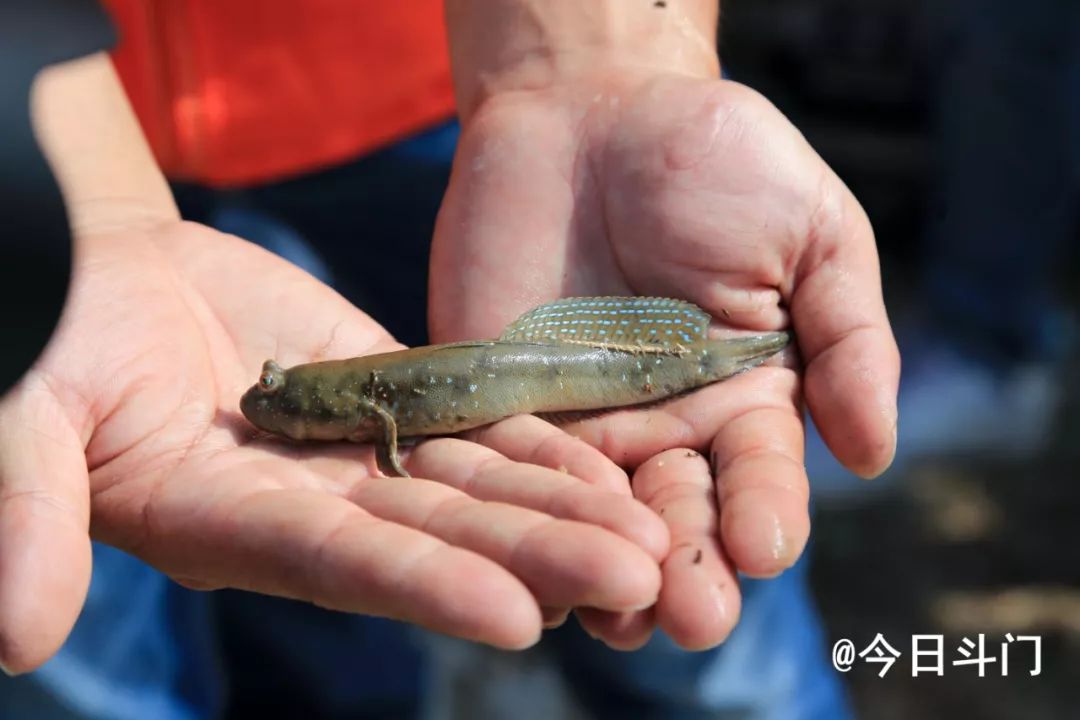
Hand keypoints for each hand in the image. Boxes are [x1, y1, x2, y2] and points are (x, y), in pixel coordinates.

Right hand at [0, 216, 668, 673]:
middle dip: (536, 558)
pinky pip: (473, 423)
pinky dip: (538, 444)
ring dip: (563, 510)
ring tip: (651, 535)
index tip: (517, 617)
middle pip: (440, 538)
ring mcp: (359, 455)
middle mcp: (314, 508)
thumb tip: (15, 635)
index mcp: (232, 526)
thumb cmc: (53, 345)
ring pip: (475, 488)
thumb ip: (32, 512)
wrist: (106, 277)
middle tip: (637, 580)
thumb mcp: (29, 422)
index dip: (428, 588)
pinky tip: (610, 462)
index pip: (344, 566)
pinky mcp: (388, 396)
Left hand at [430, 72, 898, 648]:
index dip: (764, 510)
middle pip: (676, 512)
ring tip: (616, 614)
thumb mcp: (810, 230)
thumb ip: (846, 338)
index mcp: (745, 395)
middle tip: (692, 615)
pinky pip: (504, 461)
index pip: (759, 472)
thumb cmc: (715, 158)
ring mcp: (578, 418)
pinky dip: (513, 507)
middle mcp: (663, 423)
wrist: (590, 108)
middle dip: (687, 566)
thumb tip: (876, 455)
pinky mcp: (499, 400)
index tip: (764, 545)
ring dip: (600, 562)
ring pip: (590, 511)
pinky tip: (522, 555)